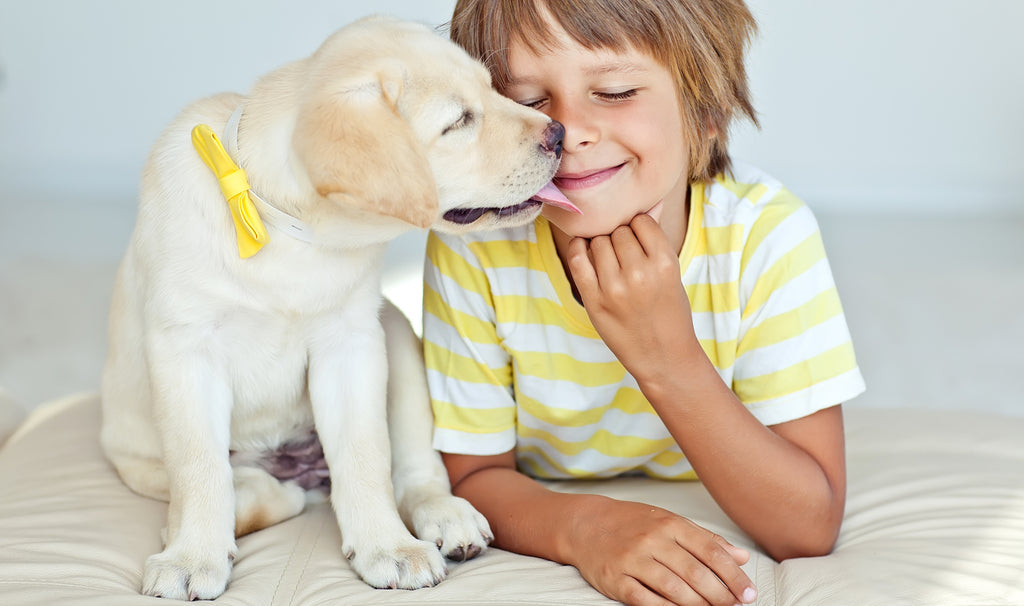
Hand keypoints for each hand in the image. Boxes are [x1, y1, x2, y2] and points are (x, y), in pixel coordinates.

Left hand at [566, 214, 700, 385]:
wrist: (664, 356)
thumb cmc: (670, 313)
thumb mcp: (673, 274)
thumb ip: (657, 241)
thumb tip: (649, 204)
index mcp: (664, 263)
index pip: (641, 221)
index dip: (638, 226)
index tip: (638, 238)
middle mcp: (639, 273)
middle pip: (618, 231)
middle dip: (620, 237)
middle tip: (624, 254)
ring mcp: (614, 288)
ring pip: (599, 241)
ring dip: (601, 244)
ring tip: (610, 258)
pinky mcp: (594, 300)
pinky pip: (578, 259)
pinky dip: (578, 248)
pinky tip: (584, 249)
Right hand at [568, 497, 755, 605]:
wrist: (585, 523)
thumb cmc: (632, 523)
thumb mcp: (669, 521)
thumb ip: (705, 539)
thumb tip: (740, 557)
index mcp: (670, 523)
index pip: (711, 551)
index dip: (733, 575)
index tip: (748, 593)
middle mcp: (652, 540)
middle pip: (695, 573)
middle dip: (720, 596)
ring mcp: (632, 560)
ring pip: (674, 589)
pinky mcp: (615, 579)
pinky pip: (645, 600)